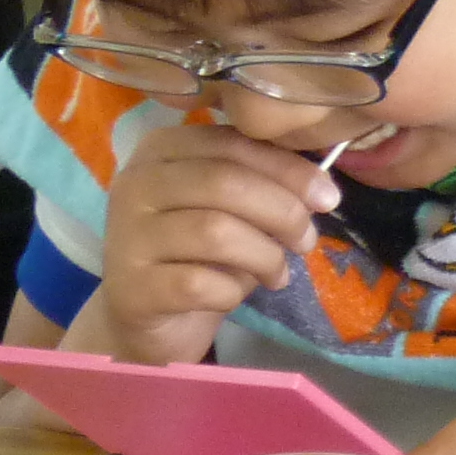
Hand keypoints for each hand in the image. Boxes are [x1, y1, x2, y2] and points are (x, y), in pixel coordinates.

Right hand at [95, 119, 334, 368]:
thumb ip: (265, 182)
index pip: (234, 143)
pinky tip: (236, 295)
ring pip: (215, 232)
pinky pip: (199, 284)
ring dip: (265, 255)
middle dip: (283, 212)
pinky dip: (233, 291)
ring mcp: (127, 236)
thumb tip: (321, 189)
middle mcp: (135, 183)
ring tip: (277, 273)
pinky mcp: (131, 288)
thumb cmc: (198, 248)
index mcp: (162, 148)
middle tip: (306, 242)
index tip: (328, 198)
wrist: (146, 312)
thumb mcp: (232, 205)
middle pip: (225, 183)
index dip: (290, 170)